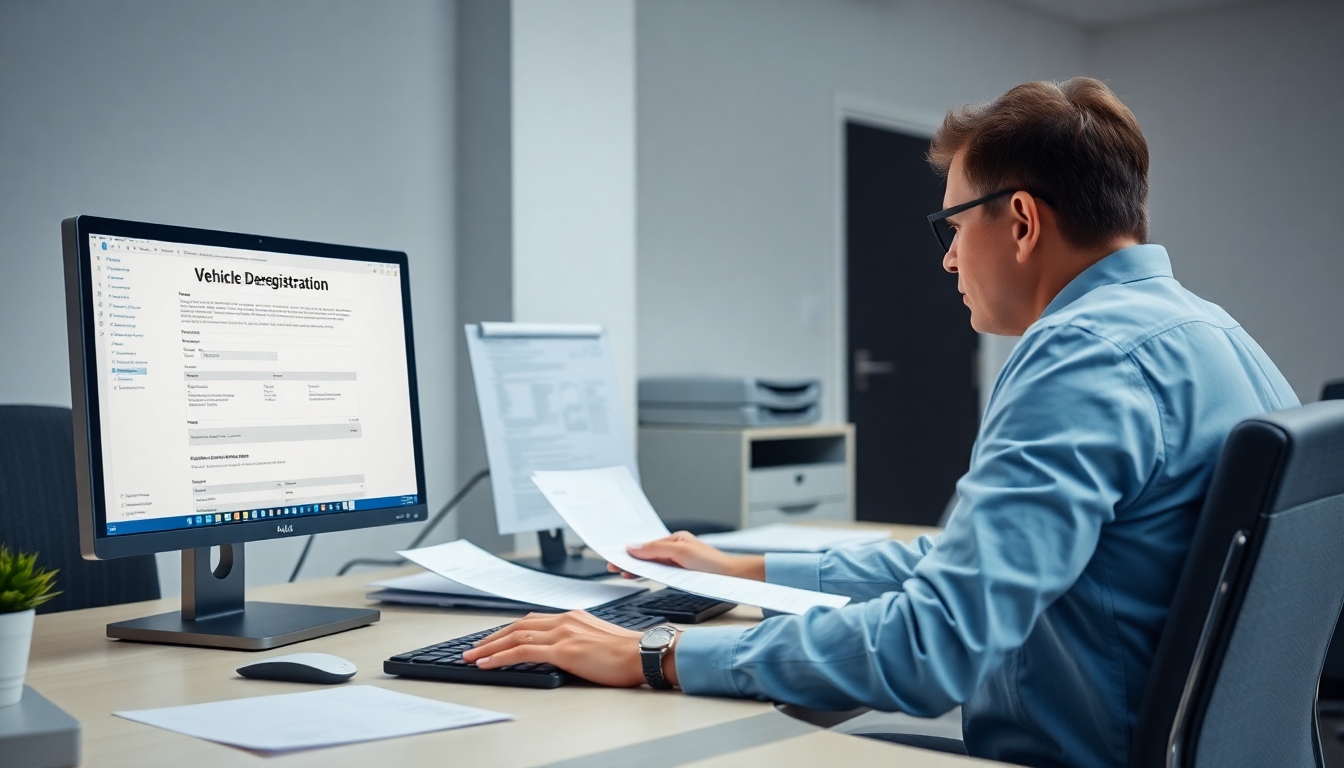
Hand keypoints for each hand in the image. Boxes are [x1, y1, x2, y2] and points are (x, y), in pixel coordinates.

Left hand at [463, 611, 673, 687]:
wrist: (644, 654)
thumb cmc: (628, 653)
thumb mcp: (598, 640)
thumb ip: (578, 641)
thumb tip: (564, 653)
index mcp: (573, 616)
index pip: (532, 620)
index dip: (509, 630)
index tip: (494, 638)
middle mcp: (565, 620)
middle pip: (518, 625)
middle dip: (492, 637)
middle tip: (474, 647)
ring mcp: (563, 634)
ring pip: (515, 636)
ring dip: (489, 647)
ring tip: (472, 656)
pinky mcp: (563, 650)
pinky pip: (522, 651)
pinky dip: (500, 656)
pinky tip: (488, 663)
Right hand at [607, 530, 765, 580]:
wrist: (730, 577)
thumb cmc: (711, 563)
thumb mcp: (680, 552)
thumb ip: (655, 550)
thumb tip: (633, 547)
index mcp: (674, 539)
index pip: (647, 543)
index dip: (630, 549)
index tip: (614, 554)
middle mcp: (675, 549)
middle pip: (646, 553)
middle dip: (629, 559)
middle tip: (612, 565)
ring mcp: (677, 561)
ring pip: (651, 564)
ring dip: (636, 567)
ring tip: (621, 572)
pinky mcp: (680, 573)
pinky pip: (658, 571)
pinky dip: (647, 573)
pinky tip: (638, 575)